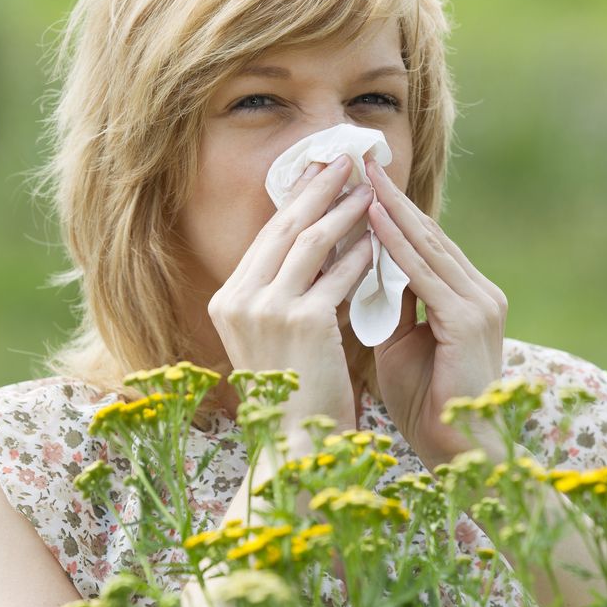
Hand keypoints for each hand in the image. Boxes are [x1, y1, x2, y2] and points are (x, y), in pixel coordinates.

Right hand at [208, 154, 373, 436]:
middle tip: (345, 159)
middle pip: (284, 227)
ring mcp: (266, 309)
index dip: (296, 201)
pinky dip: (360, 253)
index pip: (267, 237)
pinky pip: (338, 274)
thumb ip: (286, 294)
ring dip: (344, 211)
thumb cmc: (292, 396)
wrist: (293, 447)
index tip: (319, 174)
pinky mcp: (301, 321)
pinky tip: (379, 238)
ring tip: (370, 189)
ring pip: (311, 241)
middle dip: (318, 188)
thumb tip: (321, 247)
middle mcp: (238, 300)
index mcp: (228, 302)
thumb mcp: (276, 338)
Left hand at [364, 159, 508, 467]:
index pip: (424, 245)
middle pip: (428, 234)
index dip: (392, 212)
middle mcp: (479, 292)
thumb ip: (391, 307)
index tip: (360, 183)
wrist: (459, 453)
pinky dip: (397, 245)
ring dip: (391, 209)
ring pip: (426, 246)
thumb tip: (363, 272)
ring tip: (361, 176)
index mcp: (466, 298)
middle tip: (359, 160)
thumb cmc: (426, 404)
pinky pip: (424, 274)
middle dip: (390, 197)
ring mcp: (479, 303)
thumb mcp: (401, 344)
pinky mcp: (468, 320)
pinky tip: (373, 219)